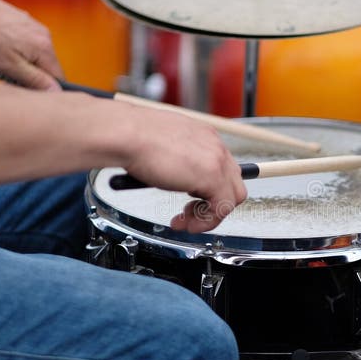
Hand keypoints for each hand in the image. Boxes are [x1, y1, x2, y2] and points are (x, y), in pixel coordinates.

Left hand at [0, 0, 63, 89]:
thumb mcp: (9, 66)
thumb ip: (35, 80)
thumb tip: (57, 91)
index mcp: (45, 47)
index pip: (59, 77)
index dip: (43, 88)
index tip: (25, 88)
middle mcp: (44, 34)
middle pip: (46, 66)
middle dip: (30, 75)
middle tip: (7, 75)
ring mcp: (34, 25)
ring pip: (35, 55)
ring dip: (22, 62)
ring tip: (0, 59)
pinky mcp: (23, 20)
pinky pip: (27, 43)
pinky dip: (16, 50)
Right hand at [120, 105, 247, 232]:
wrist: (127, 135)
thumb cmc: (134, 138)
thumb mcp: (163, 147)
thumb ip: (177, 159)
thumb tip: (174, 175)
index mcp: (204, 136)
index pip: (221, 168)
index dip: (207, 189)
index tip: (190, 200)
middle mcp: (215, 146)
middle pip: (233, 183)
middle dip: (212, 203)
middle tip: (188, 212)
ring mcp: (217, 161)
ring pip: (232, 197)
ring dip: (209, 215)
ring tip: (185, 221)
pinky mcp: (213, 177)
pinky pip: (222, 208)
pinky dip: (207, 222)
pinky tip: (188, 224)